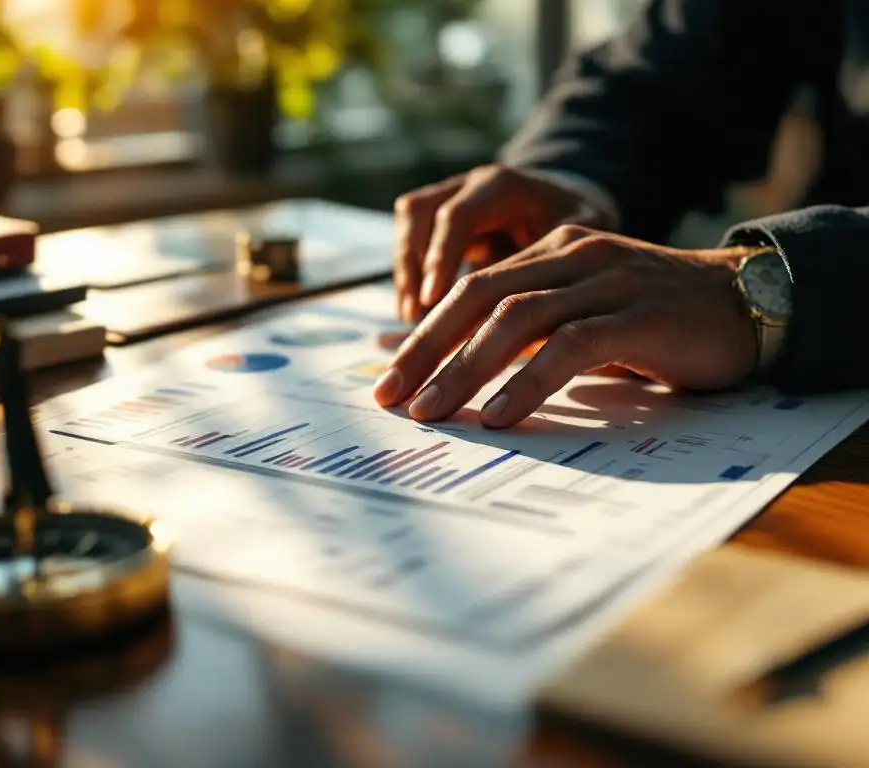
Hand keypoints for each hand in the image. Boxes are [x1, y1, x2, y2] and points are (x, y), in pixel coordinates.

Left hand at [374, 225, 760, 427]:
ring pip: (517, 319)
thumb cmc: (652, 320)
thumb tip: (449, 366)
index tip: (386, 380)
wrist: (746, 302)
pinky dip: (530, 379)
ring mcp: (606, 281)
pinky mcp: (639, 315)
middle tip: (390, 396)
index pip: (469, 290)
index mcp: (550, 254)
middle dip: (427, 349)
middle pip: (478, 298)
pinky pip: (571, 344)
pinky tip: (501, 412)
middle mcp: (571, 257)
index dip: (422, 335)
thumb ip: (520, 333)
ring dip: (466, 369)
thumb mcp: (577, 317)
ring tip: (433, 413)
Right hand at [392, 164, 612, 322]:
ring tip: (411, 318)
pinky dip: (409, 274)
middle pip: (419, 213)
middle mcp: (468, 185)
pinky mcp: (439, 218)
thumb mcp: (583, 234)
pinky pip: (410, 238)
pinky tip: (417, 314)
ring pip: (408, 222)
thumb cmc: (577, 224)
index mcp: (503, 187)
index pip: (458, 215)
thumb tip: (537, 310)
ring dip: (405, 269)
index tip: (433, 300)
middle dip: (412, 266)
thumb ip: (559, 260)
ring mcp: (449, 196)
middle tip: (413, 315)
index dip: (441, 257)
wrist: (565, 204)